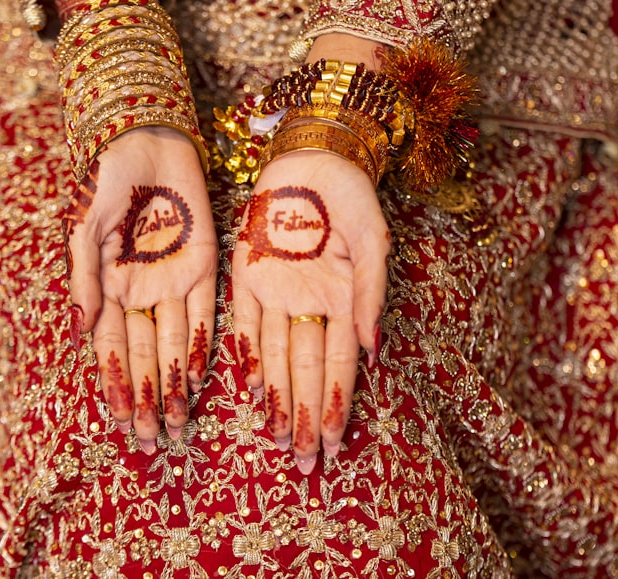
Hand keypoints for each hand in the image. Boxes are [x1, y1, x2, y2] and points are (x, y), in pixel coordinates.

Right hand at [64, 127, 217, 453]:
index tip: (121, 421)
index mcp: (108, 285)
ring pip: (172, 344)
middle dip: (147, 399)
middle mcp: (140, 292)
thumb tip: (81, 327)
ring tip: (177, 423)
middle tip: (154, 441)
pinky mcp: (204, 266)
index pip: (110, 347)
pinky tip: (199, 379)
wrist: (147, 140)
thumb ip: (85, 275)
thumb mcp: (87, 224)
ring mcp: (172, 282)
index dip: (116, 384)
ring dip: (173, 385)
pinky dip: (201, 347)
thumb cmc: (108, 179)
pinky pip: (203, 314)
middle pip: (143, 356)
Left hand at [231, 151, 389, 473]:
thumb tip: (373, 350)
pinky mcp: (245, 276)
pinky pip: (243, 323)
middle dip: (305, 417)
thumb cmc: (352, 195)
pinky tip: (250, 391)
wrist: (312, 154)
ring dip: (277, 400)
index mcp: (342, 300)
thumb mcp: (374, 239)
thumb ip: (371, 293)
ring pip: (274, 357)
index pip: (339, 365)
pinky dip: (245, 356)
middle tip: (305, 463)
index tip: (334, 442)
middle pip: (306, 372)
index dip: (335, 404)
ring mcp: (275, 293)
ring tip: (278, 441)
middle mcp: (307, 305)